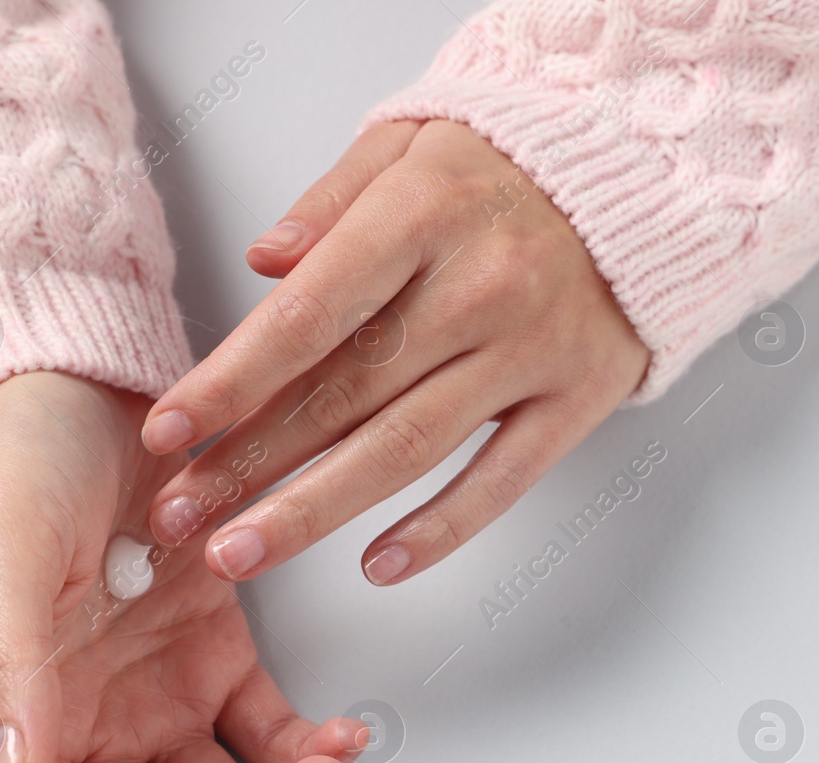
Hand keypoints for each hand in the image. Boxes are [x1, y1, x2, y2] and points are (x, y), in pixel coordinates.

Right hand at [0, 371, 366, 762]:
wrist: (76, 389)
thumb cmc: (18, 470)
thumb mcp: (1, 565)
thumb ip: (14, 674)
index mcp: (21, 726)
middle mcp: (89, 727)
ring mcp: (155, 696)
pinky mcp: (213, 655)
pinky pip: (266, 729)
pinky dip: (310, 747)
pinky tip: (343, 737)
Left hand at [139, 119, 649, 583]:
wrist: (648, 179)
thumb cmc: (514, 166)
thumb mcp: (414, 142)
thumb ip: (333, 199)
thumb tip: (264, 263)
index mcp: (427, 214)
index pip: (311, 313)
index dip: (233, 379)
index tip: (170, 430)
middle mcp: (480, 287)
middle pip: (346, 392)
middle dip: (251, 462)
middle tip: (178, 516)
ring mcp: (533, 351)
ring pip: (408, 448)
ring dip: (315, 509)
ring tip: (242, 553)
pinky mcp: (578, 399)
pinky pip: (503, 480)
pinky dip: (440, 530)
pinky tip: (375, 564)